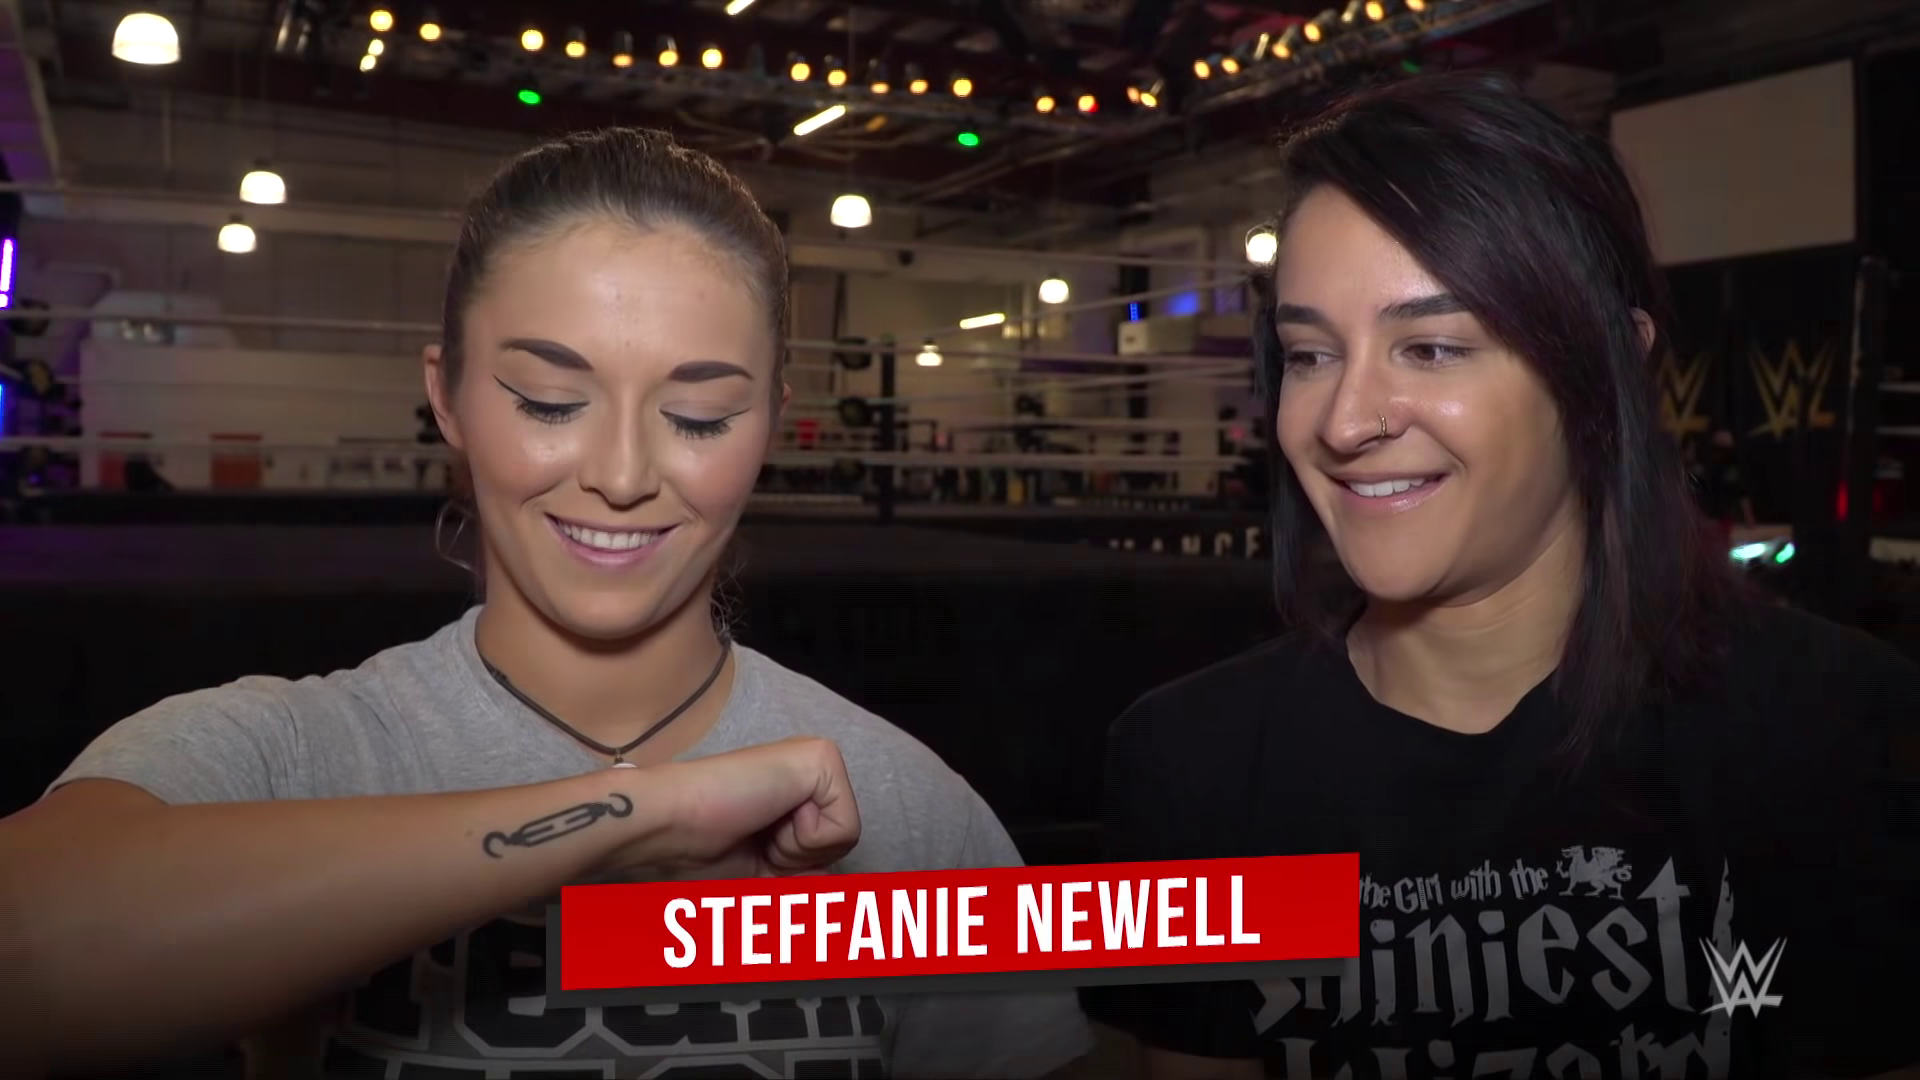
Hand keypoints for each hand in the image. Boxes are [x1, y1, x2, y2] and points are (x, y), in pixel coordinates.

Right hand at [605, 737, 860, 878]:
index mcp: (796, 796)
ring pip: (845, 839)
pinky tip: (768, 812)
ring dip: (795, 852)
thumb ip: (801, 881)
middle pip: (841, 848)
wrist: (669, 825)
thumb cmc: (699, 853)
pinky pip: (844, 827)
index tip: (755, 857)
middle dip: (796, 865)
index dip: (794, 874)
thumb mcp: (763, 878)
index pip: (830, 853)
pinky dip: (803, 839)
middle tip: (754, 843)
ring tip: (756, 826)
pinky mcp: (822, 758)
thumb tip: (839, 895)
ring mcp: (818, 761)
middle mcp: (811, 773)